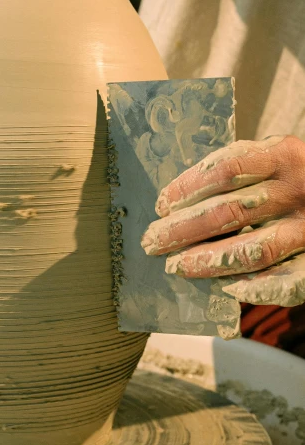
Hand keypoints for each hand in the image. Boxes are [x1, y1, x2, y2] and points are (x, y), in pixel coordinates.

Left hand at [140, 135, 304, 305]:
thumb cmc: (292, 180)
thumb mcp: (273, 160)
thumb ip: (239, 172)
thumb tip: (177, 205)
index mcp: (283, 156)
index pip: (226, 169)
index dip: (188, 188)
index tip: (161, 206)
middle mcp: (297, 190)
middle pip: (230, 211)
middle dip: (184, 230)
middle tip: (154, 242)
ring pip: (252, 249)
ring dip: (207, 261)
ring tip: (177, 265)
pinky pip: (287, 280)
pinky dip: (255, 287)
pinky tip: (228, 289)